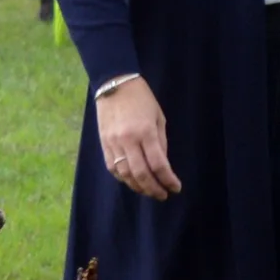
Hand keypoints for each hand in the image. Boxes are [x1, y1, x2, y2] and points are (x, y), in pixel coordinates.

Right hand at [97, 77, 179, 199]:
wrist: (114, 84)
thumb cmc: (142, 98)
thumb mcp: (159, 118)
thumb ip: (161, 143)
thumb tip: (162, 165)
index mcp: (146, 132)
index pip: (158, 164)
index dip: (168, 180)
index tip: (176, 188)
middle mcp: (128, 140)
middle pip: (141, 174)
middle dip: (154, 189)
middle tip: (163, 195)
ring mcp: (113, 143)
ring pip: (125, 174)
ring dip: (138, 187)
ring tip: (149, 191)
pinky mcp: (103, 143)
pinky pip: (112, 167)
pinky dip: (123, 178)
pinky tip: (132, 181)